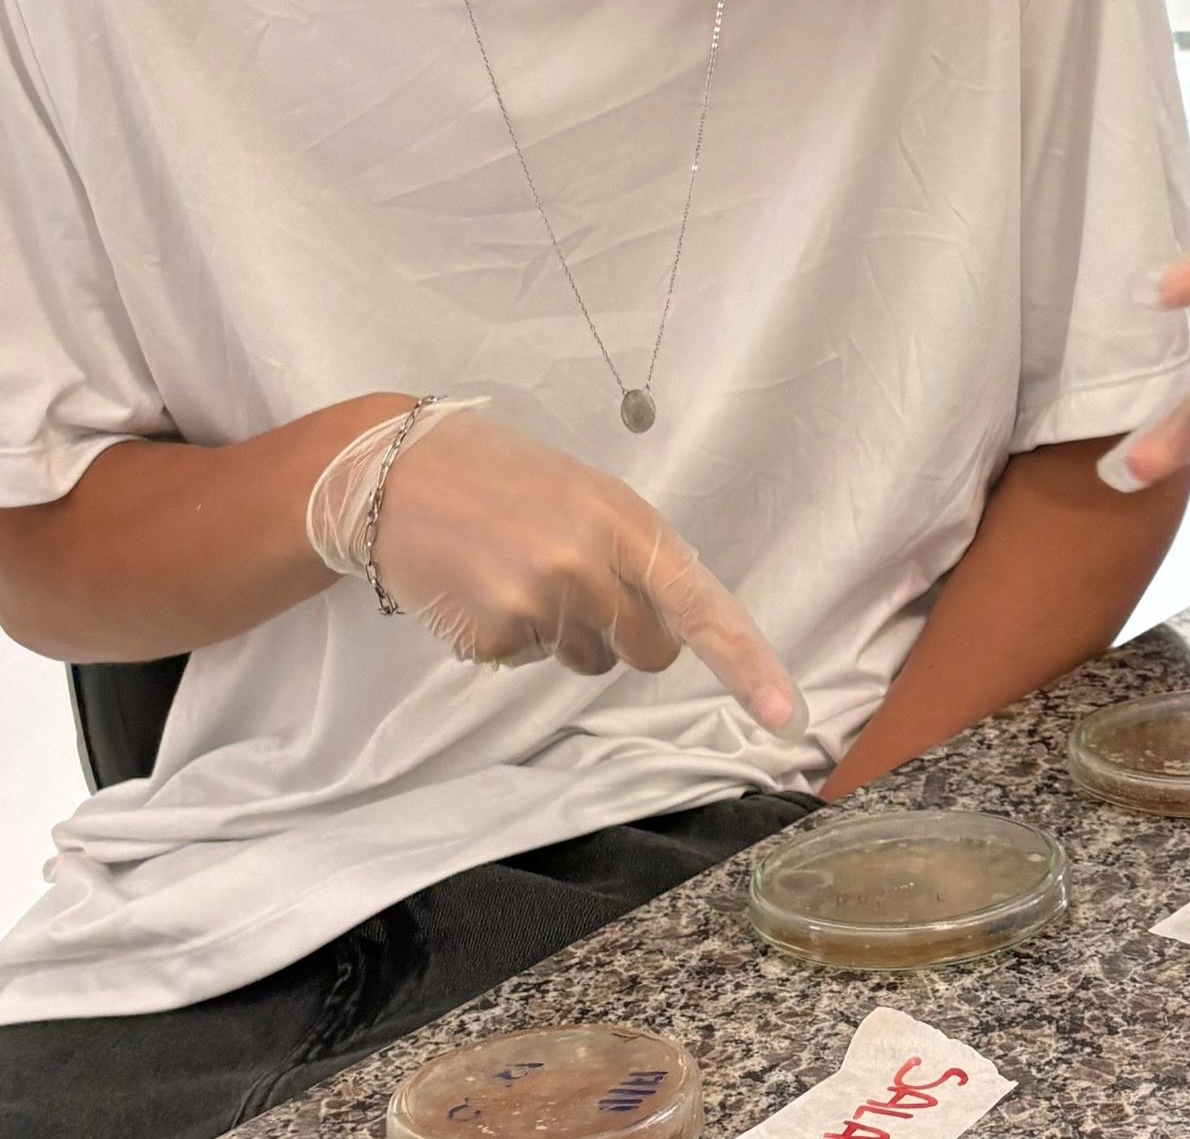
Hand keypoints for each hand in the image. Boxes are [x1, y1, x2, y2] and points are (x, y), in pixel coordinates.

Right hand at [306, 405, 805, 733]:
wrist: (399, 473)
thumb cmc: (505, 476)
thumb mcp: (588, 495)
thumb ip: (633, 554)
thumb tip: (670, 620)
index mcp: (628, 522)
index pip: (703, 605)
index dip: (749, 665)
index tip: (789, 717)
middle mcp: (592, 565)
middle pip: (647, 651)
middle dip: (628, 635)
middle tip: (581, 583)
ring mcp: (542, 602)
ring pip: (585, 659)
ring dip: (563, 631)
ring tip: (518, 568)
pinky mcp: (495, 633)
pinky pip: (526, 660)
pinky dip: (510, 635)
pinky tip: (482, 584)